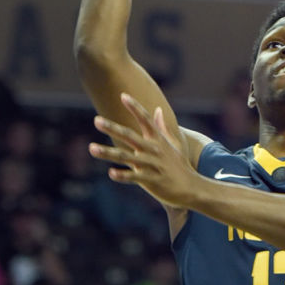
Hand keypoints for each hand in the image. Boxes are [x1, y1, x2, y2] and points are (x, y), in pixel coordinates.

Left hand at [90, 92, 196, 208]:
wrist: (193, 188)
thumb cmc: (180, 166)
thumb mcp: (174, 145)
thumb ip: (163, 127)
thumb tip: (158, 110)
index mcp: (158, 140)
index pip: (145, 119)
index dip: (135, 107)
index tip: (123, 96)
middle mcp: (154, 149)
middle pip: (130, 136)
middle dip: (112, 128)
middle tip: (96, 120)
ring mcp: (153, 165)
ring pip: (126, 157)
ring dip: (108, 153)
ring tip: (91, 148)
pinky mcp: (152, 180)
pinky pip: (135, 177)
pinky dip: (123, 175)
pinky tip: (111, 173)